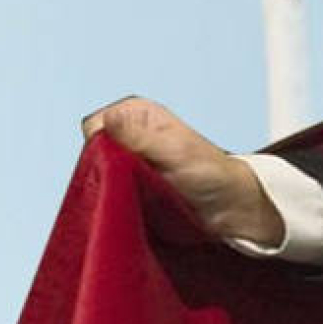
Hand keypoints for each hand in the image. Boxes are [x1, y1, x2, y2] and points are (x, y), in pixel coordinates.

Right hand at [81, 97, 283, 246]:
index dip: (102, 149)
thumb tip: (109, 119)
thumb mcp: (176, 151)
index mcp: (135, 112)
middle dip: (103, 172)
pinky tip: (130, 210)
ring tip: (137, 200)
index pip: (94, 127)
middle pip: (91, 153)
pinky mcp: (127, 185)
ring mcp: (124, 160)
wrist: (231, 207)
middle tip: (133, 188)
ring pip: (95, 175)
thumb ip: (140, 138)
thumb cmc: (211, 173)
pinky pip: (104, 192)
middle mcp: (126, 132)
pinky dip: (112, 202)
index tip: (126, 166)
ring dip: (108, 190)